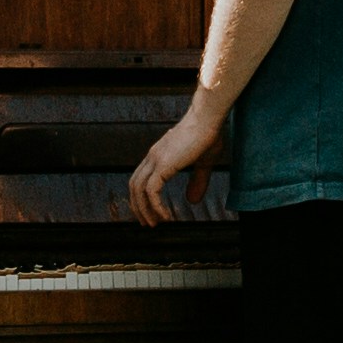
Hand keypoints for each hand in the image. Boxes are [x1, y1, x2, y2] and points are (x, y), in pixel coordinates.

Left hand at [123, 104, 224, 222]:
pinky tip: (166, 216)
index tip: (149, 211)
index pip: (141, 178)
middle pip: (134, 185)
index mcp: (159, 154)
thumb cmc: (208, 135)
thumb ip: (197, 181)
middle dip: (138, 206)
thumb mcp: (204, 162)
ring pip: (139, 190)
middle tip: (147, 223)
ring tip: (154, 223)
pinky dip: (155, 206)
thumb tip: (192, 201)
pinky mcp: (162, 165)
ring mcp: (155, 160)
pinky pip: (151, 191)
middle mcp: (153, 156)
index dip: (142, 196)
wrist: (208, 119)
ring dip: (144, 210)